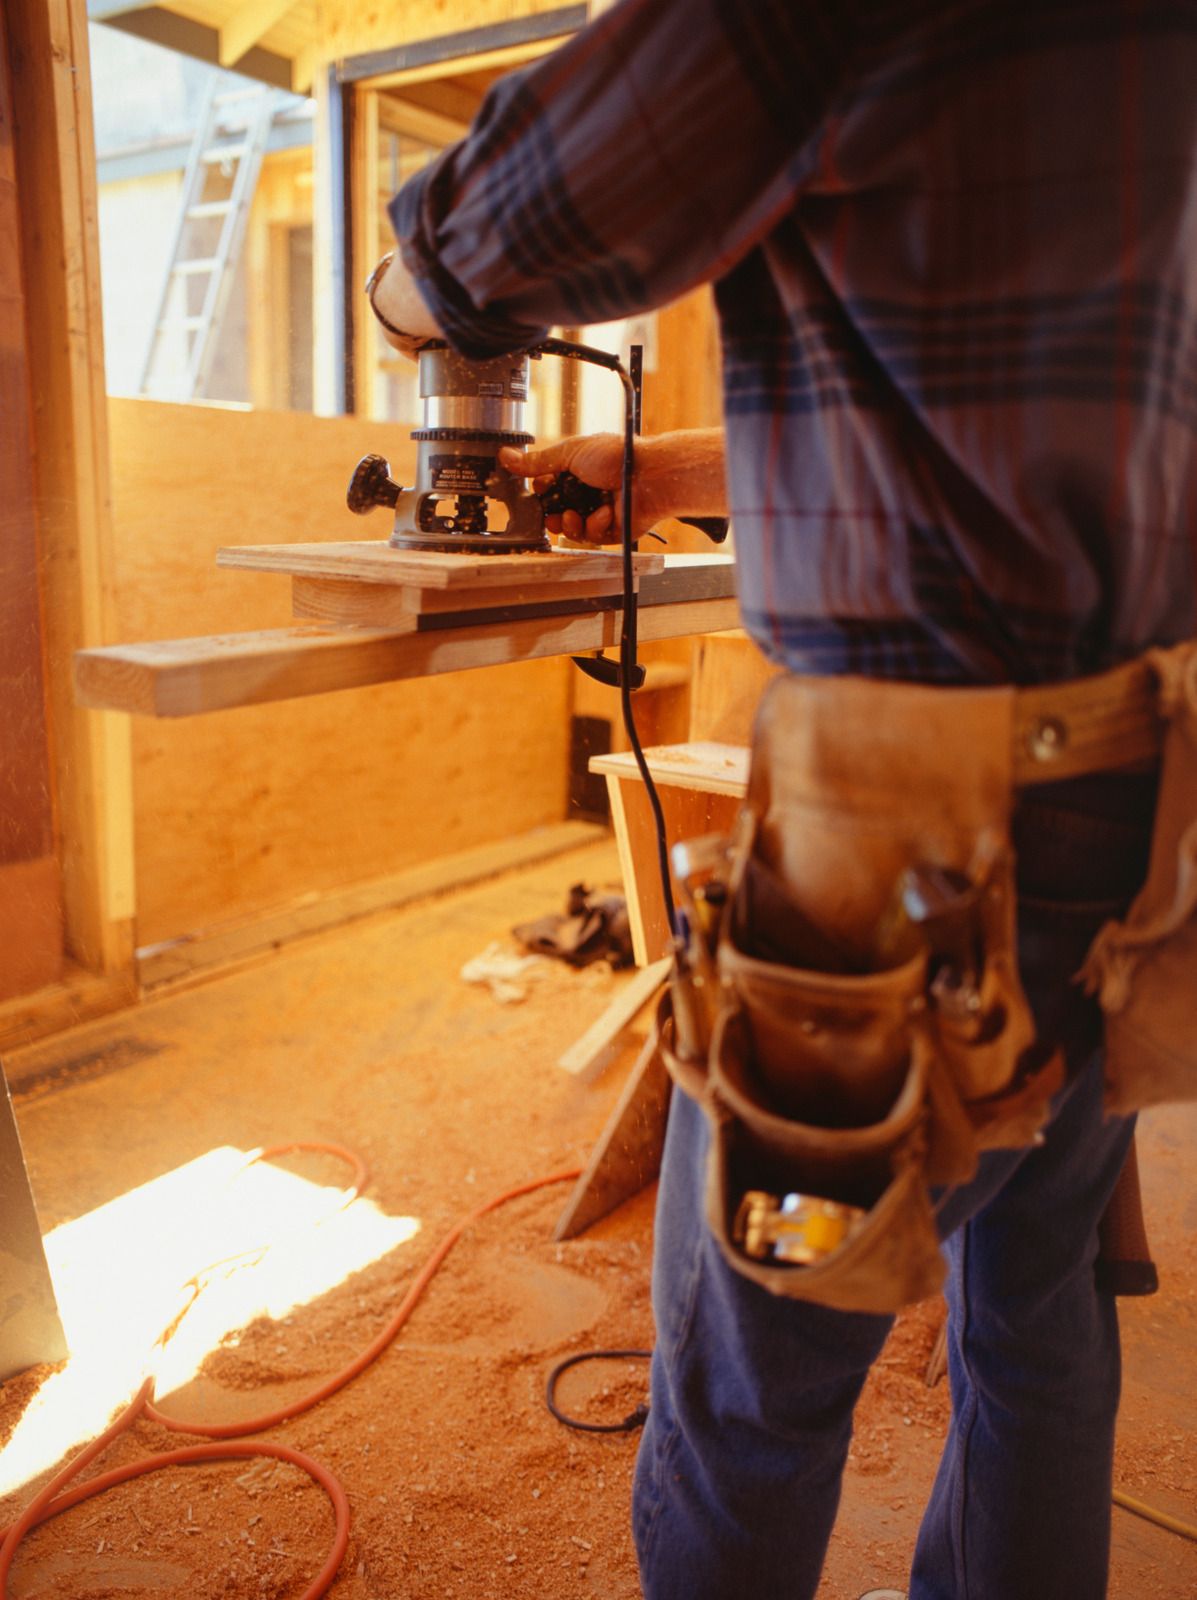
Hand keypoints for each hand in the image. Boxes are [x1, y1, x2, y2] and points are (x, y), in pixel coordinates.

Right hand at [499, 428, 728, 544]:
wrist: (649, 477)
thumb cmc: (617, 456)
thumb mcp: (570, 453)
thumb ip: (537, 462)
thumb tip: (506, 456)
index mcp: (575, 470)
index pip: (546, 486)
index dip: (539, 492)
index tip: (536, 492)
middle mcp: (586, 491)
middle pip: (554, 511)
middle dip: (549, 514)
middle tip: (550, 511)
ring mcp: (597, 511)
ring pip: (569, 528)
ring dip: (568, 523)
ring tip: (573, 515)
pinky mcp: (610, 530)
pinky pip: (591, 536)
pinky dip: (595, 525)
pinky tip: (605, 512)